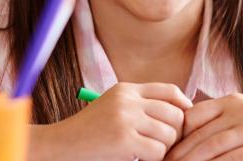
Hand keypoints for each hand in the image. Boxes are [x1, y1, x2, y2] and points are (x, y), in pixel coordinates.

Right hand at [36, 82, 192, 160]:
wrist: (57, 146)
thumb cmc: (87, 133)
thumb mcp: (113, 109)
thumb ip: (139, 106)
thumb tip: (180, 113)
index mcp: (126, 90)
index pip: (169, 91)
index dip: (184, 105)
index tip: (184, 120)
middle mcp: (128, 100)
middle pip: (175, 113)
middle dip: (175, 133)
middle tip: (164, 145)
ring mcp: (125, 118)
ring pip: (169, 134)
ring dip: (162, 149)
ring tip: (146, 153)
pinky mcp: (123, 139)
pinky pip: (157, 150)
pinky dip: (153, 159)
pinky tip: (138, 159)